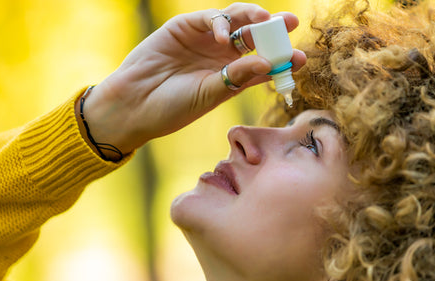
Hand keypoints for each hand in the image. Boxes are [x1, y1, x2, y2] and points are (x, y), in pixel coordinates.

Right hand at [81, 3, 306, 156]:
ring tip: (264, 21)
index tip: (300, 58)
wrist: (134, 104)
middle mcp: (220, 57)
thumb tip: (268, 62)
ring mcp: (204, 41)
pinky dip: (222, 23)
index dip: (280, 58)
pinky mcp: (185, 27)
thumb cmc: (171, 108)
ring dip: (252, 18)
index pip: (262, 63)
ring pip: (236, 21)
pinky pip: (211, 18)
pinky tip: (225, 38)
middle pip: (253, 38)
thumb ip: (236, 78)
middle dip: (272, 30)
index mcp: (229, 77)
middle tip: (290, 23)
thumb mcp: (209, 95)